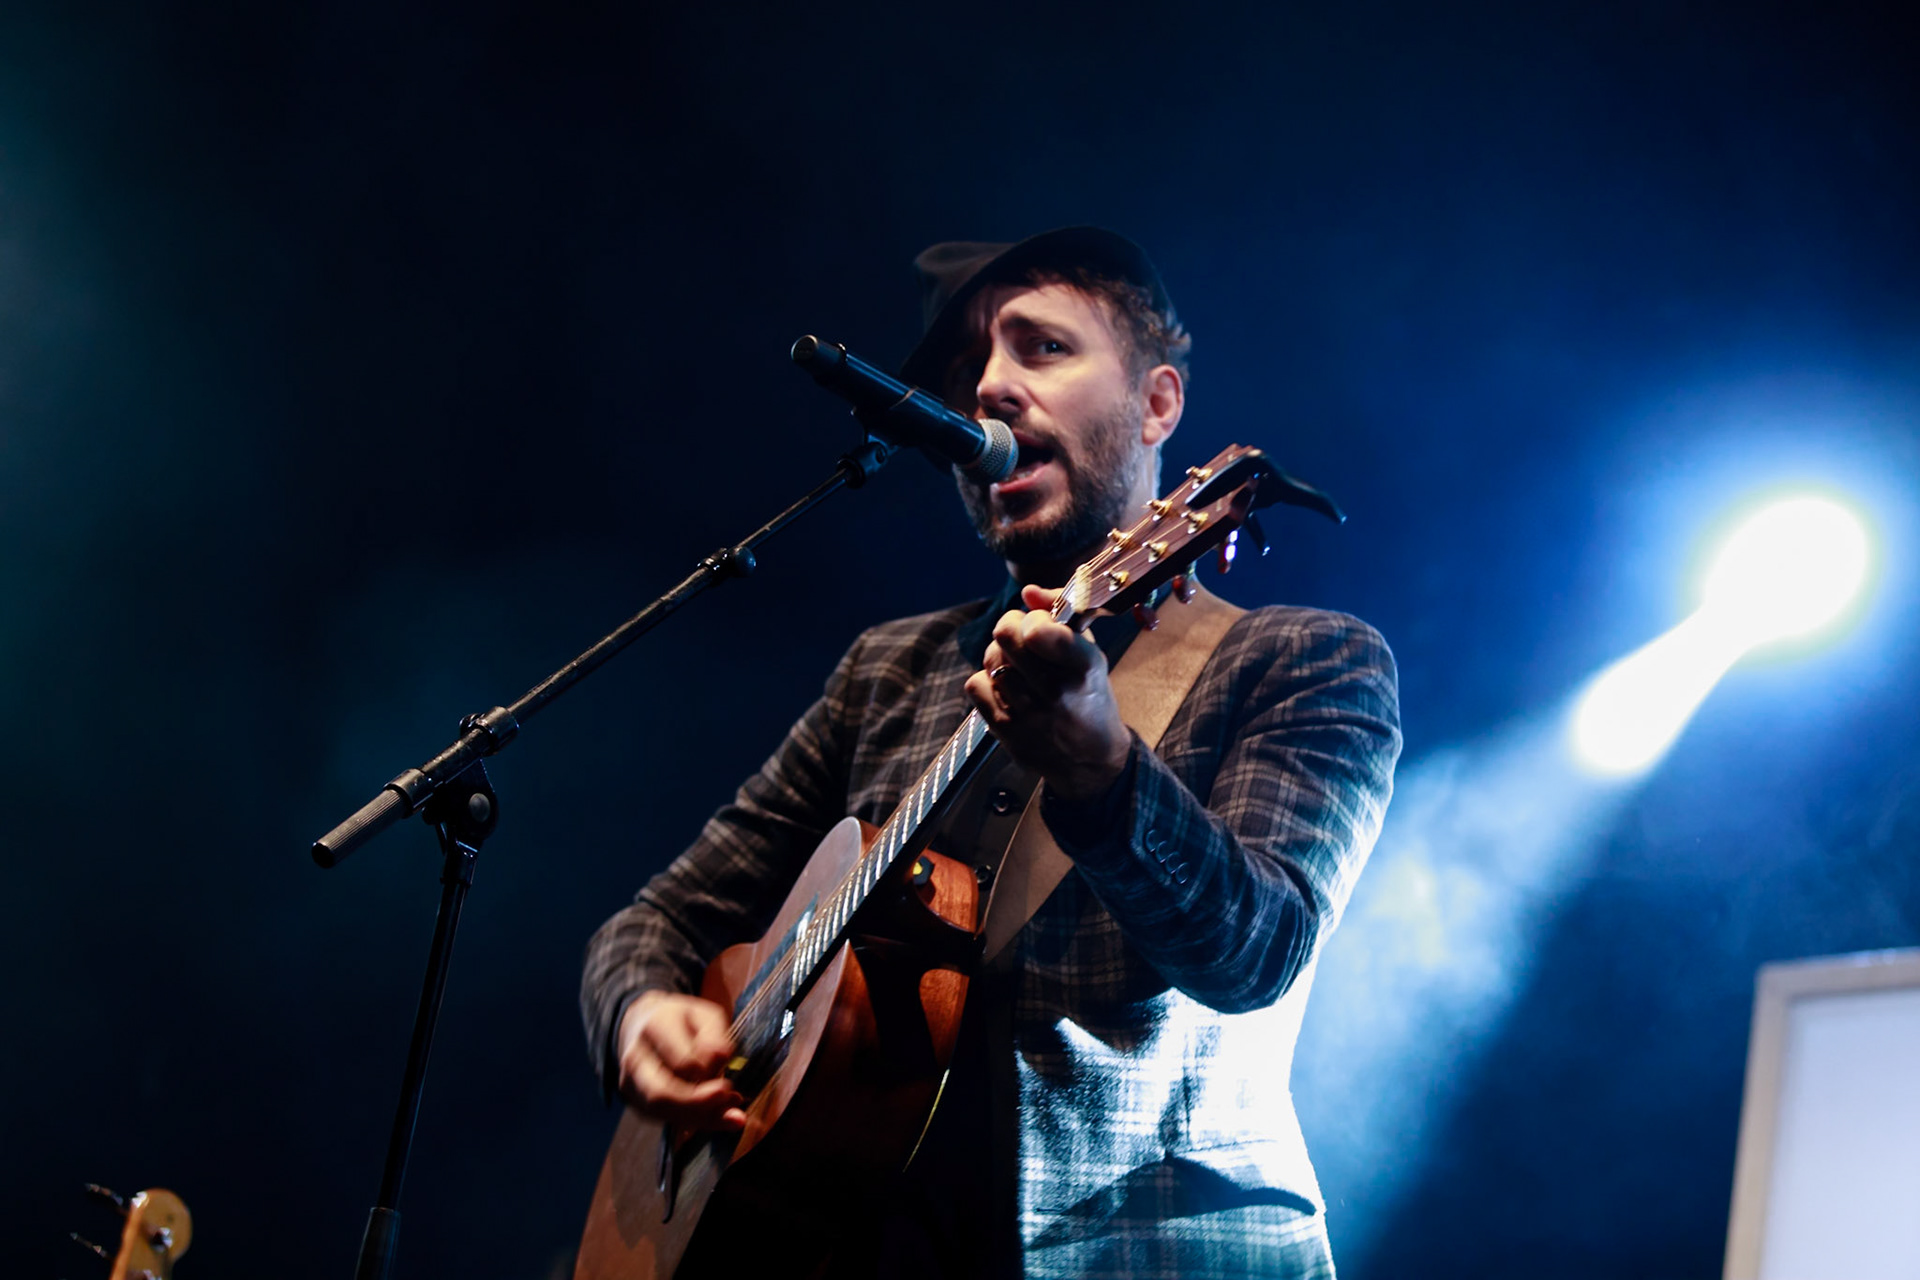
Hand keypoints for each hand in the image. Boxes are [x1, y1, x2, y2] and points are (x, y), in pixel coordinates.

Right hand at [615, 991, 746, 1131]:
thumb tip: (720, 1057)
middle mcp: (636, 1056)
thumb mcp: (705, 1016)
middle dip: (697, 1105)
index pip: (680, 1061)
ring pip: (661, 1111)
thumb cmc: (683, 1022)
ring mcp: (631, 1081)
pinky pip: (664, 1118)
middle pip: (661, 1093)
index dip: (706, 1077)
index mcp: (655, 1027)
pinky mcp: (635, 1101)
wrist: (646, 1024)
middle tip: (730, 1105)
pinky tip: (719, 1115)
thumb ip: (714, 1036)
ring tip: (733, 1116)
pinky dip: (694, 1121)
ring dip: (700, 1118)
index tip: (729, 1083)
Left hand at [964, 584, 1132, 801]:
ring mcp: (1029, 715)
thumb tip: (1028, 592)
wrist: (1090, 759)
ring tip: (1017, 667)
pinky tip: (1007, 689)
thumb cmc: (1088, 695)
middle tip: (1021, 637)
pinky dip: (987, 681)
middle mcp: (1057, 692)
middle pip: (1005, 635)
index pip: (1041, 632)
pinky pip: (975, 684)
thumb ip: (1062, 613)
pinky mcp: (1006, 731)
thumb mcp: (1089, 653)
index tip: (1040, 627)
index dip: (1033, 620)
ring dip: (1000, 657)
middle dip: (1011, 627)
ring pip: (990, 659)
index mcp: (1083, 667)